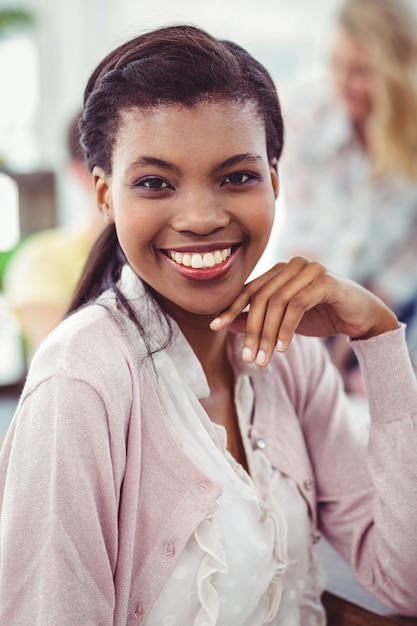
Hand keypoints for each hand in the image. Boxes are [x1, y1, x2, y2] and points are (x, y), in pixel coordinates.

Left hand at [210, 257, 398, 366]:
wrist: (362, 318)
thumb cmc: (323, 316)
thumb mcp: (285, 322)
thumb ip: (258, 319)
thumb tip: (227, 324)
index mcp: (280, 271)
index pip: (249, 289)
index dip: (231, 308)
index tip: (215, 327)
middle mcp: (293, 265)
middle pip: (261, 297)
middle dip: (252, 330)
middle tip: (248, 357)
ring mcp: (310, 270)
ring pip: (277, 302)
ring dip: (268, 334)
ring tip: (264, 359)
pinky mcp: (326, 282)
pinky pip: (297, 305)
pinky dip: (287, 329)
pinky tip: (283, 348)